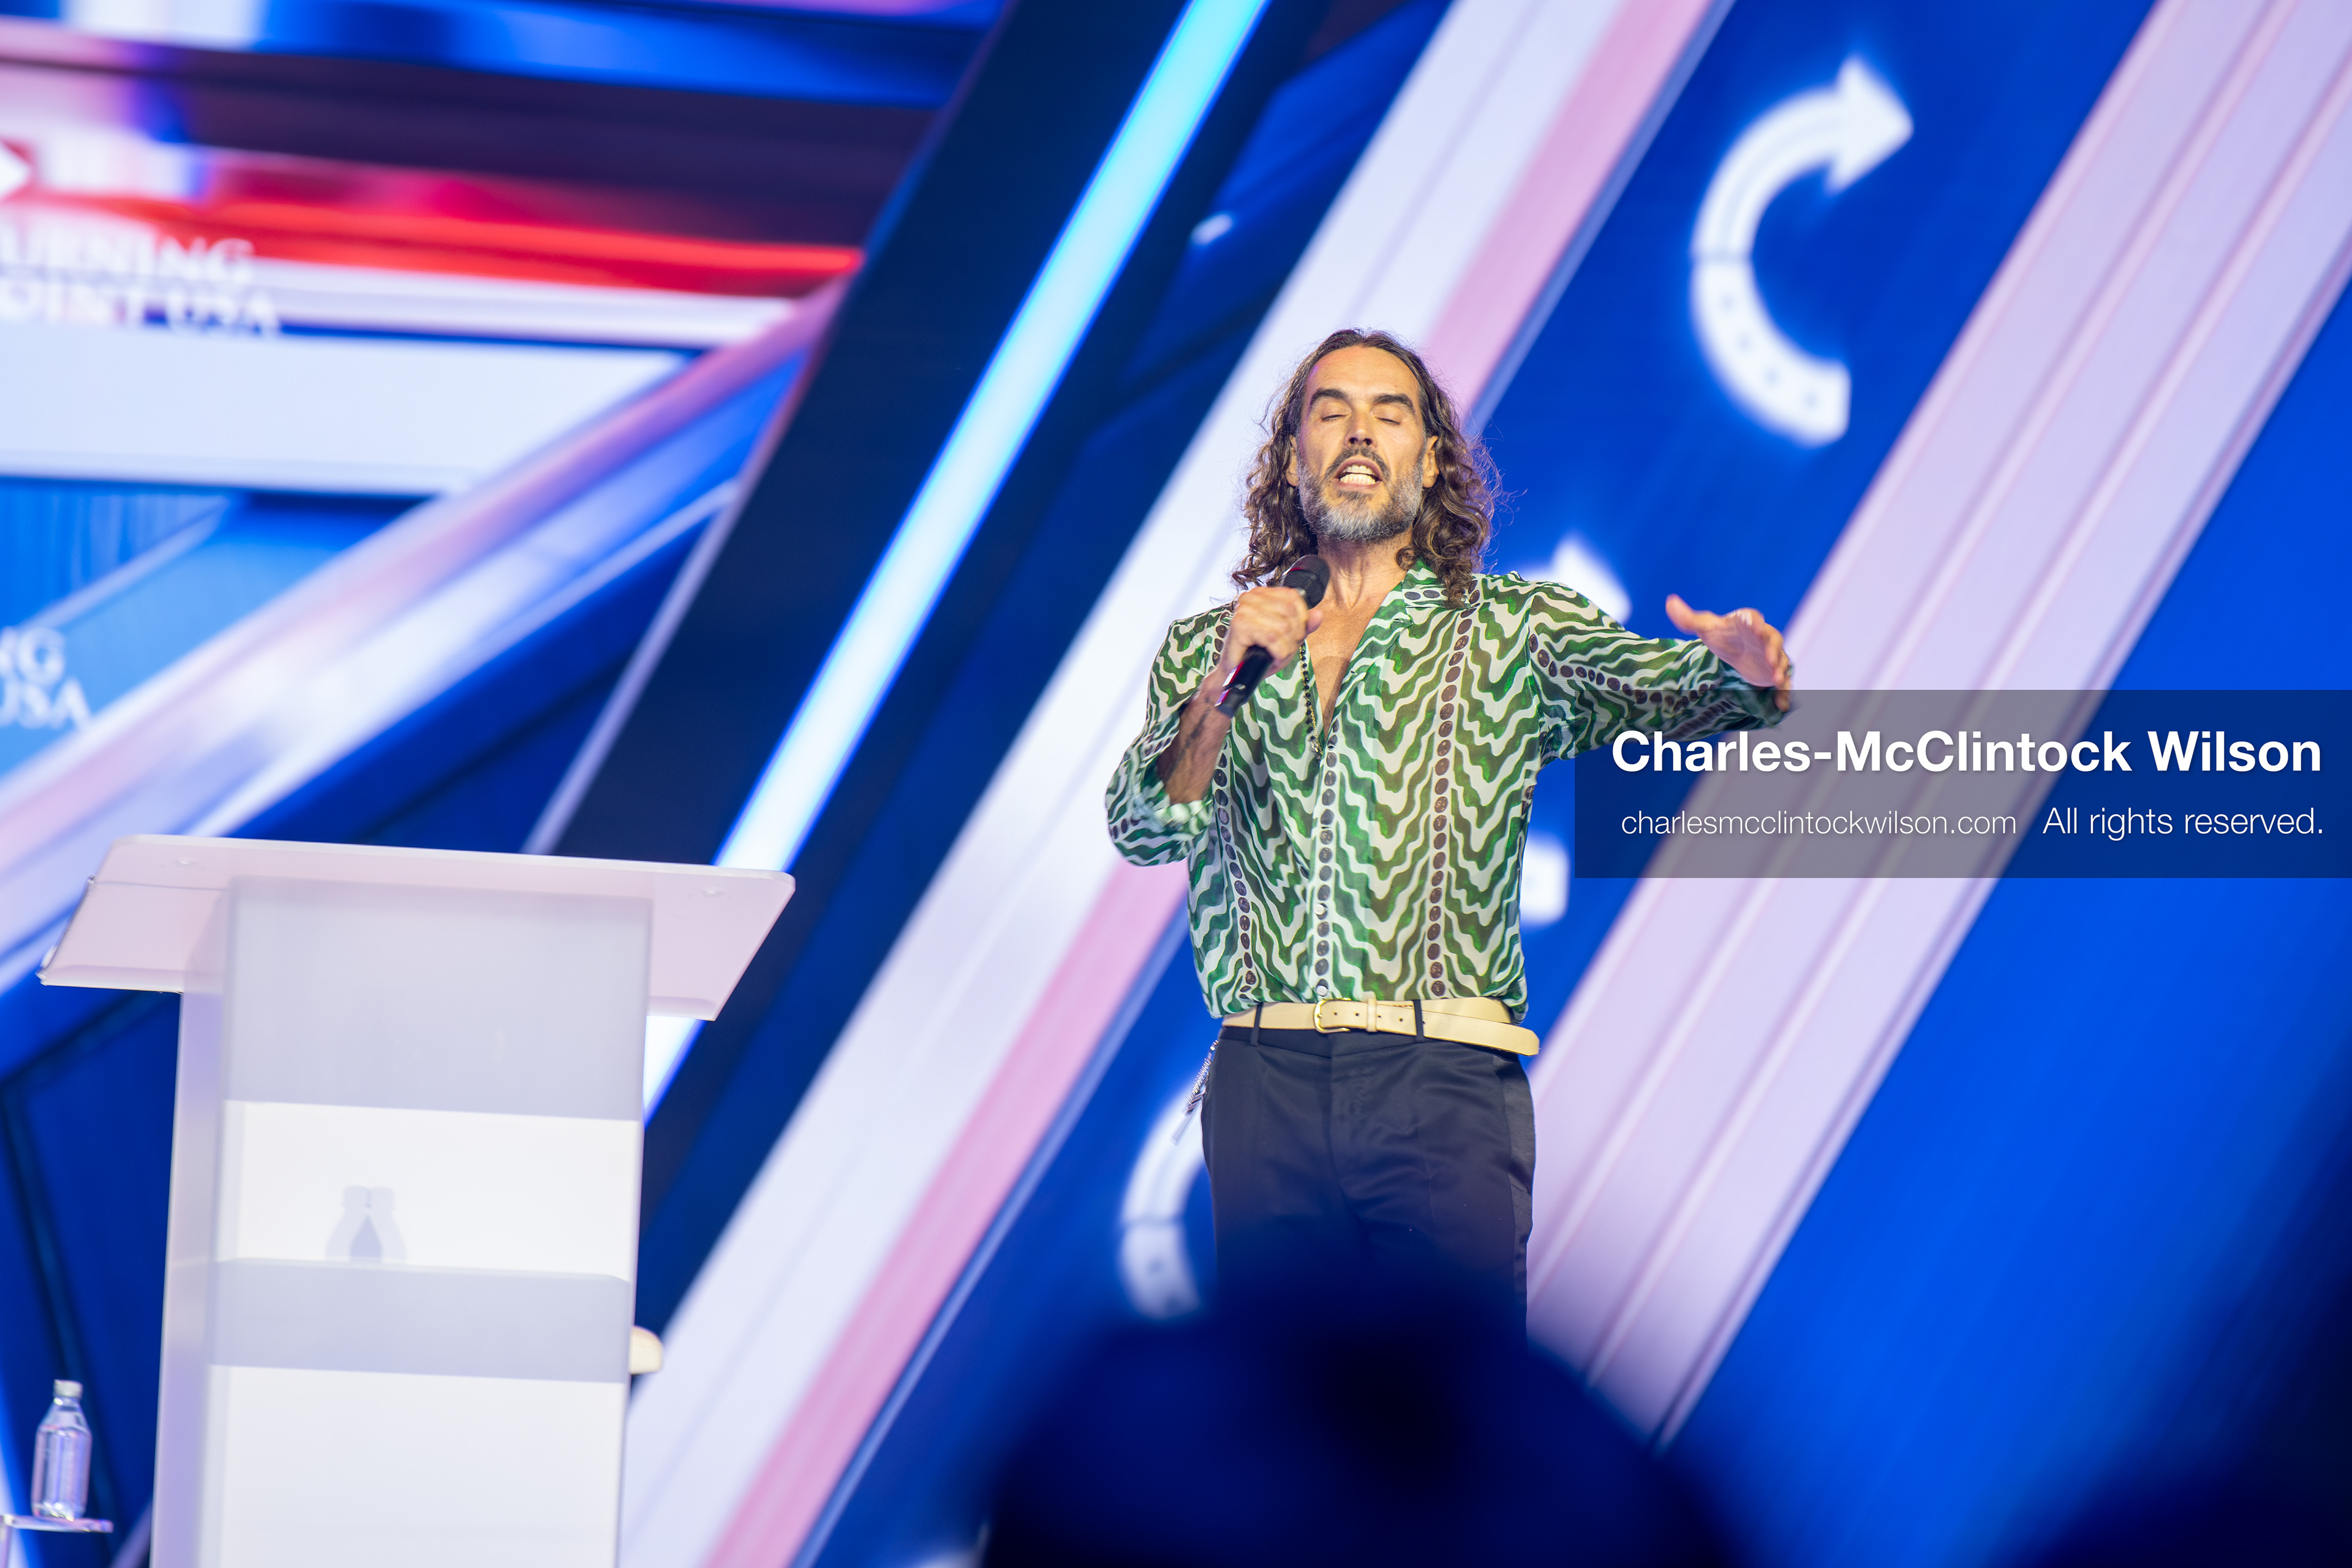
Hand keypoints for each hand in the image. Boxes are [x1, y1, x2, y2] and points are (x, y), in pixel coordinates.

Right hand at [1216, 582, 1323, 686]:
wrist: (1239, 673)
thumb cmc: (1261, 653)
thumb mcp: (1288, 637)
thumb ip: (1304, 625)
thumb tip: (1318, 614)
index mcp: (1262, 594)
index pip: (1293, 597)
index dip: (1301, 619)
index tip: (1293, 635)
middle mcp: (1251, 597)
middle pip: (1290, 613)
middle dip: (1293, 636)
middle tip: (1284, 649)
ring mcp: (1244, 609)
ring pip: (1283, 627)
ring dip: (1285, 648)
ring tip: (1277, 655)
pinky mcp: (1240, 625)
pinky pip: (1272, 637)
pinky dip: (1278, 653)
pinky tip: (1273, 658)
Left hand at [1666, 594, 1792, 711]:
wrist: (1736, 649)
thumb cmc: (1723, 635)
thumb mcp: (1705, 628)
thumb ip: (1688, 618)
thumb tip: (1669, 601)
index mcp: (1747, 621)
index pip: (1752, 618)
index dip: (1754, 622)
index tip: (1754, 626)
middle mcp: (1765, 636)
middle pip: (1773, 639)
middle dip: (1773, 650)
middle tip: (1770, 661)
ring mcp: (1772, 654)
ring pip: (1781, 660)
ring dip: (1780, 670)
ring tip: (1776, 681)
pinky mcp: (1775, 670)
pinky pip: (1783, 680)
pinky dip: (1784, 692)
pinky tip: (1782, 705)